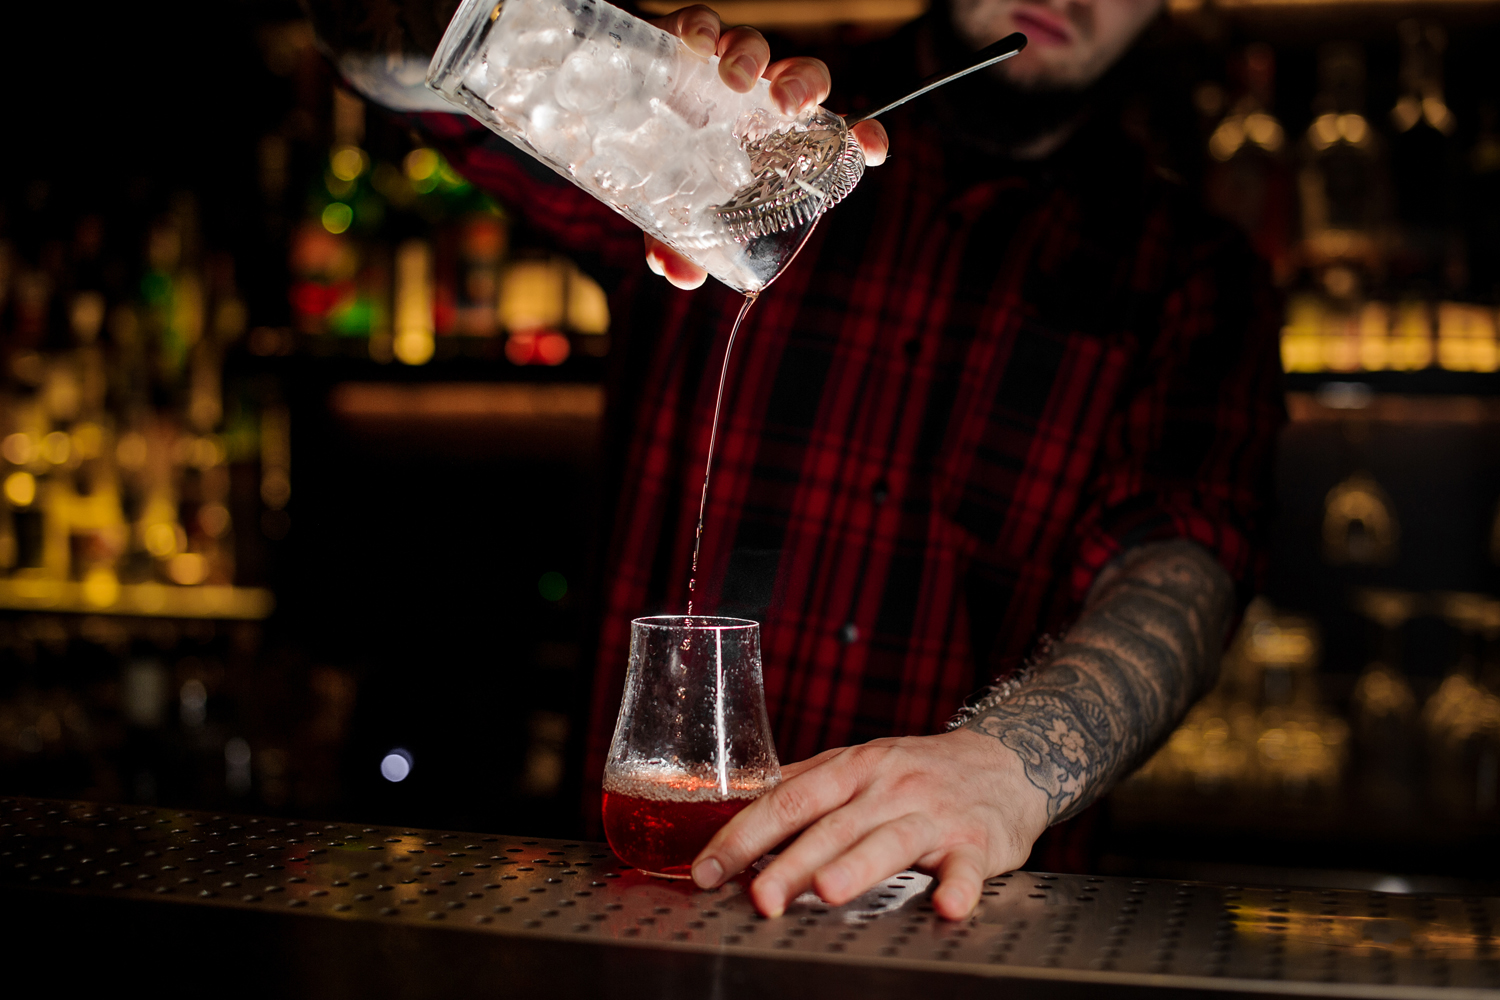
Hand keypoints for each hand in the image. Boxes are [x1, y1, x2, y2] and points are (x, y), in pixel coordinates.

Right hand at [643, 4, 889, 288]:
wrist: (602, 115)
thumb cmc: (656, 165)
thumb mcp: (669, 211)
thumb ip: (680, 241)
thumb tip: (682, 277)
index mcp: (770, 139)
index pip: (831, 133)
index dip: (859, 138)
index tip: (875, 149)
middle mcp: (755, 98)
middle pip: (801, 79)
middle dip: (804, 88)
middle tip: (789, 109)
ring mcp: (719, 65)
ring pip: (756, 47)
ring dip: (752, 59)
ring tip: (736, 82)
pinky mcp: (682, 38)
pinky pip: (702, 22)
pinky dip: (703, 27)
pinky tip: (697, 44)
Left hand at [689, 729, 1048, 919]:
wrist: (1005, 761)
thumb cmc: (917, 770)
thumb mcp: (858, 763)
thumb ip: (802, 784)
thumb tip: (736, 806)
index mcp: (850, 769)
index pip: (787, 800)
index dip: (745, 836)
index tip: (709, 869)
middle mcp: (887, 787)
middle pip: (831, 826)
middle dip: (791, 864)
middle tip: (759, 899)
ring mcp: (933, 814)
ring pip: (890, 840)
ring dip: (859, 866)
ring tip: (829, 893)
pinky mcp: (977, 842)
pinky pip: (968, 868)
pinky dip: (959, 888)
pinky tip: (947, 907)